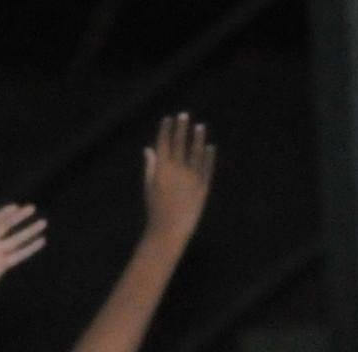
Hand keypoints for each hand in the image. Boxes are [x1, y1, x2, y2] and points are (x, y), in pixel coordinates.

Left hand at [0, 203, 47, 316]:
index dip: (2, 214)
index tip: (16, 207)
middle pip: (5, 228)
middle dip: (18, 219)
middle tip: (32, 208)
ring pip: (15, 240)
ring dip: (28, 232)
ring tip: (43, 223)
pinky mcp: (2, 267)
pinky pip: (18, 255)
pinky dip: (29, 249)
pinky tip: (41, 241)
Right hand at [141, 113, 216, 245]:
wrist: (169, 230)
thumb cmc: (156, 209)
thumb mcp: (149, 186)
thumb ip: (151, 166)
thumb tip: (149, 149)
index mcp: (162, 170)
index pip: (164, 144)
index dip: (166, 130)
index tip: (168, 119)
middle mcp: (178, 170)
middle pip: (179, 144)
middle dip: (181, 128)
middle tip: (183, 115)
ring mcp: (192, 177)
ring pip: (196, 152)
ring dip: (198, 138)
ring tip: (199, 126)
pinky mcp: (204, 185)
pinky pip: (207, 167)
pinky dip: (208, 156)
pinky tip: (209, 147)